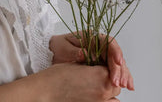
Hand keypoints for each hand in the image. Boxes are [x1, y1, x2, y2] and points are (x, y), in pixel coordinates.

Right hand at [0, 62, 120, 101]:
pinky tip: (95, 94)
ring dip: (109, 91)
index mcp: (100, 76)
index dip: (109, 65)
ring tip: (97, 84)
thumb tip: (101, 67)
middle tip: (100, 73)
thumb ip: (94, 66)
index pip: (114, 69)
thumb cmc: (57, 76)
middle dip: (111, 78)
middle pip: (116, 85)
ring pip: (114, 97)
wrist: (46, 91)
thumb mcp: (77, 63)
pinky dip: (106, 100)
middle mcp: (103, 92)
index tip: (104, 63)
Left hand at [49, 32, 133, 90]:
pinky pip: (113, 70)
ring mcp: (101, 54)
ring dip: (123, 74)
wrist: (53, 52)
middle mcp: (99, 45)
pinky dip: (121, 77)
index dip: (115, 51)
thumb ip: (74, 51)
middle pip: (115, 54)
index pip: (108, 41)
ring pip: (118, 63)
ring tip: (125, 86)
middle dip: (120, 68)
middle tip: (119, 82)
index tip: (118, 62)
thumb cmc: (58, 47)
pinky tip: (127, 85)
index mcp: (91, 37)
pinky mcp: (101, 64)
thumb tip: (84, 54)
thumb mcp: (63, 47)